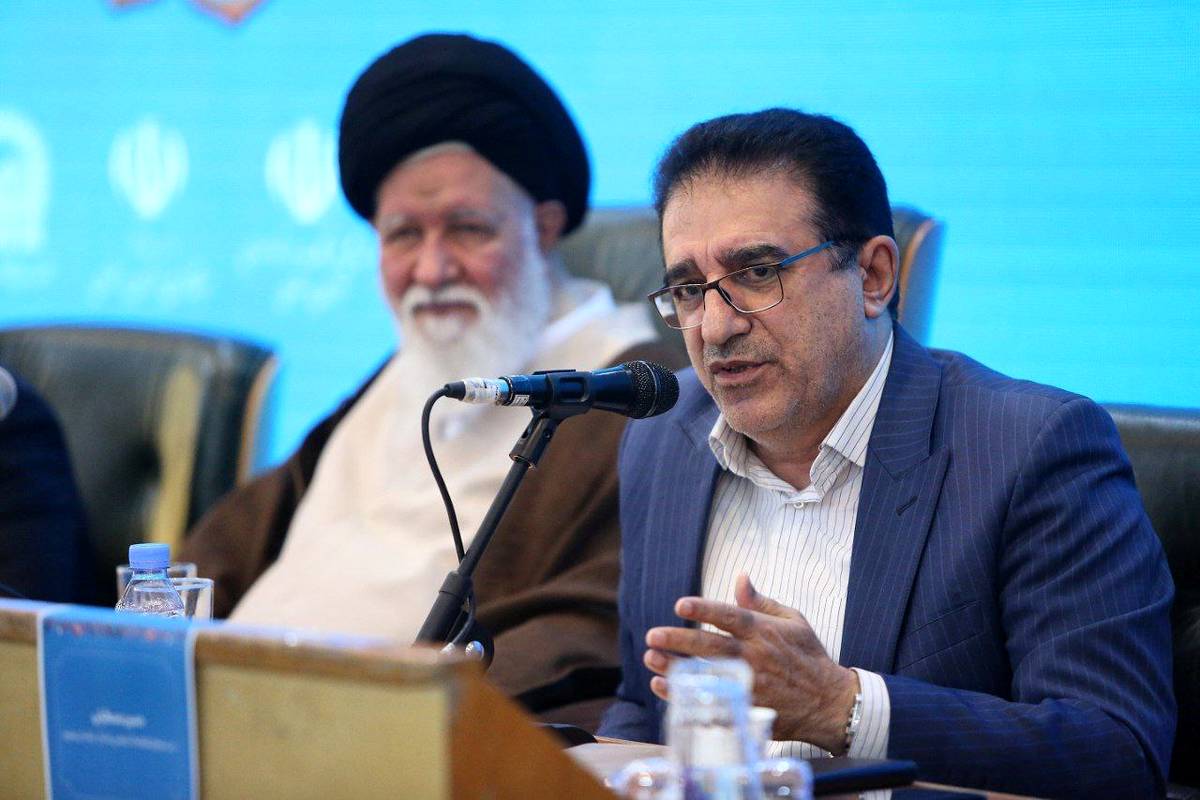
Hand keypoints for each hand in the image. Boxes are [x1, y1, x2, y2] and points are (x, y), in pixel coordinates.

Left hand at [643, 573, 858, 753]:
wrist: (829, 703)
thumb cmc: (808, 656)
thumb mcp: (792, 620)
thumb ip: (760, 602)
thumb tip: (739, 577)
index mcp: (764, 631)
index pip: (730, 616)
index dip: (704, 610)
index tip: (680, 605)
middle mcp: (755, 657)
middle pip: (711, 647)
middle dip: (679, 640)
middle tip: (653, 635)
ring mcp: (750, 685)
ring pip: (705, 675)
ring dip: (675, 667)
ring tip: (650, 657)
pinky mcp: (747, 708)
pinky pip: (709, 701)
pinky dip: (684, 694)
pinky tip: (662, 685)